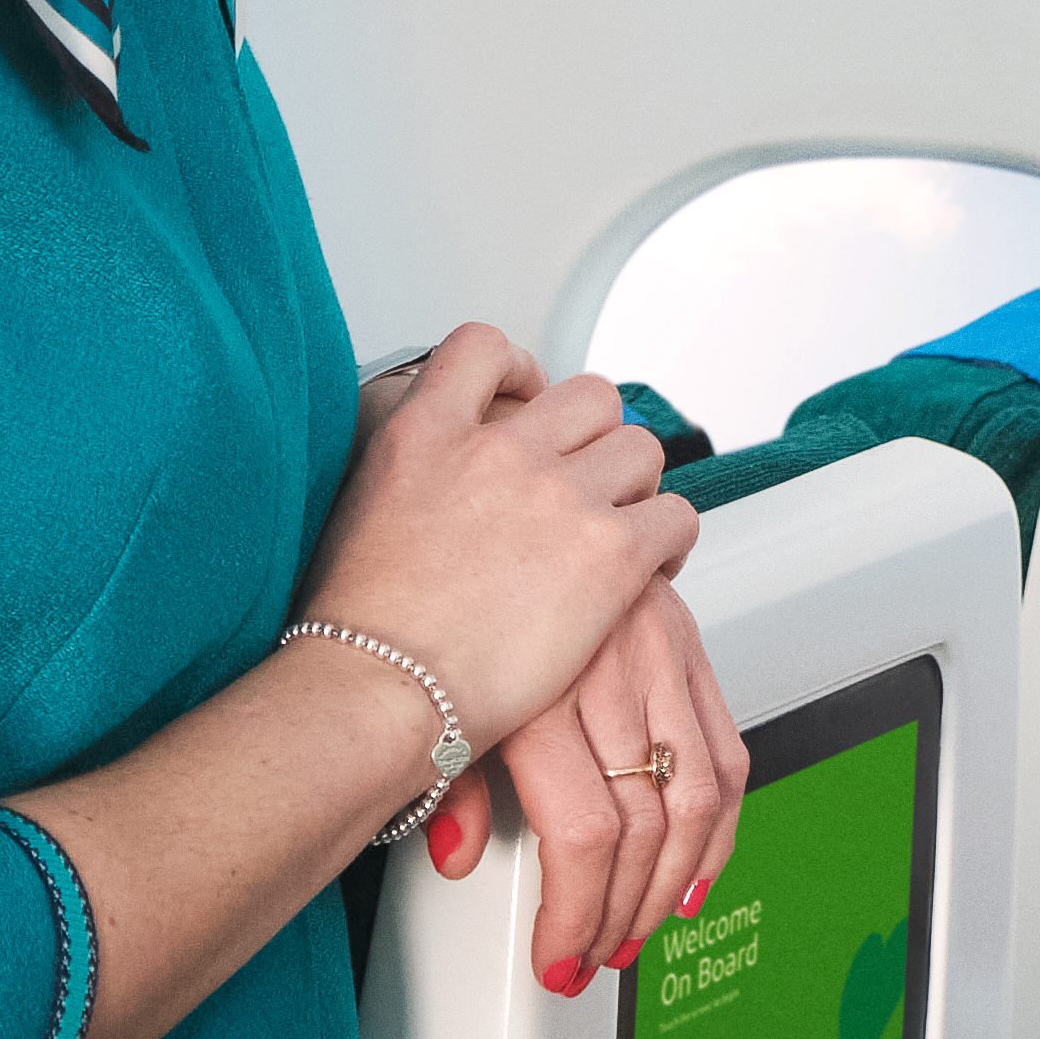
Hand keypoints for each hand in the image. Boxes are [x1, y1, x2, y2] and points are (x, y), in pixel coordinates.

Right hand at [301, 323, 689, 767]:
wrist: (380, 691)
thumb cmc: (362, 630)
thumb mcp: (361, 509)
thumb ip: (415, 467)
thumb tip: (452, 471)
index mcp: (425, 433)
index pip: (484, 347)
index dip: (521, 371)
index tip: (530, 402)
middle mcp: (497, 451)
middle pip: (590, 397)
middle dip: (595, 438)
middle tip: (585, 486)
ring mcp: (559, 495)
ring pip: (642, 449)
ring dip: (636, 488)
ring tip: (617, 533)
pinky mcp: (610, 551)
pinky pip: (678, 514)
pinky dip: (670, 541)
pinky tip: (646, 569)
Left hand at [435, 578, 754, 988]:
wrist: (478, 500)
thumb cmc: (441, 602)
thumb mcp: (434, 699)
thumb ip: (451, 786)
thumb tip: (457, 857)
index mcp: (538, 689)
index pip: (585, 835)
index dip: (577, 914)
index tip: (559, 958)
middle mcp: (607, 669)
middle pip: (644, 825)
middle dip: (624, 913)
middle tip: (598, 954)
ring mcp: (655, 652)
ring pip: (699, 793)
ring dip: (679, 879)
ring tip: (647, 923)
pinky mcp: (685, 641)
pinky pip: (728, 746)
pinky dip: (722, 817)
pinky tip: (698, 861)